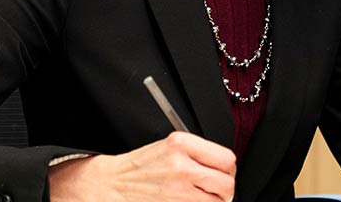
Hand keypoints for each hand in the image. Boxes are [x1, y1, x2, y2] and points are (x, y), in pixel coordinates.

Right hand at [48, 131, 235, 200]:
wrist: (112, 183)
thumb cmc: (141, 166)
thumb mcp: (170, 147)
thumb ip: (199, 153)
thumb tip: (226, 168)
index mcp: (182, 144)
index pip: (227, 159)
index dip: (228, 170)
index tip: (223, 174)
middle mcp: (181, 166)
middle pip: (226, 184)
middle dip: (224, 190)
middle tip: (216, 190)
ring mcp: (177, 191)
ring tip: (200, 197)